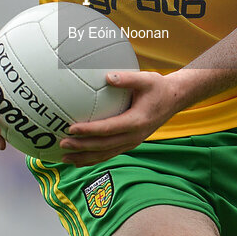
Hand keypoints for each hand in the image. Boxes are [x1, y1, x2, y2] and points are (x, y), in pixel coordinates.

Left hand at [58, 70, 179, 166]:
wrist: (174, 100)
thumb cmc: (158, 87)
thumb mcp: (146, 78)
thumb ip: (127, 78)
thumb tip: (107, 76)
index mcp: (136, 122)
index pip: (108, 129)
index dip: (89, 131)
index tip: (71, 129)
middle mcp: (134, 136)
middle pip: (104, 146)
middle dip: (82, 147)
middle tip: (62, 144)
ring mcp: (132, 142)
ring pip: (105, 154)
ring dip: (85, 158)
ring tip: (65, 158)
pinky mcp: (130, 143)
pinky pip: (110, 153)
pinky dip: (93, 158)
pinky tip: (79, 159)